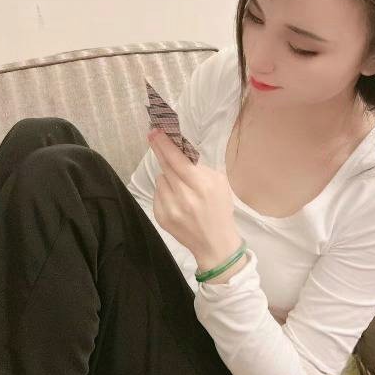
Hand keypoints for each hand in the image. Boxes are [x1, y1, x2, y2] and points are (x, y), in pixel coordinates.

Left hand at [147, 128, 241, 259]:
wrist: (215, 244)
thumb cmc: (219, 209)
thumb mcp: (219, 183)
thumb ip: (200, 168)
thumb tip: (180, 152)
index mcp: (201, 186)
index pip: (177, 160)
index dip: (164, 144)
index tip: (154, 131)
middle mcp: (184, 197)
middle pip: (165, 166)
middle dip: (160, 151)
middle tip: (154, 136)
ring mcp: (170, 208)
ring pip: (160, 179)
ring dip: (167, 177)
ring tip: (180, 186)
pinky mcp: (161, 217)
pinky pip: (157, 193)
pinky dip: (164, 191)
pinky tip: (176, 199)